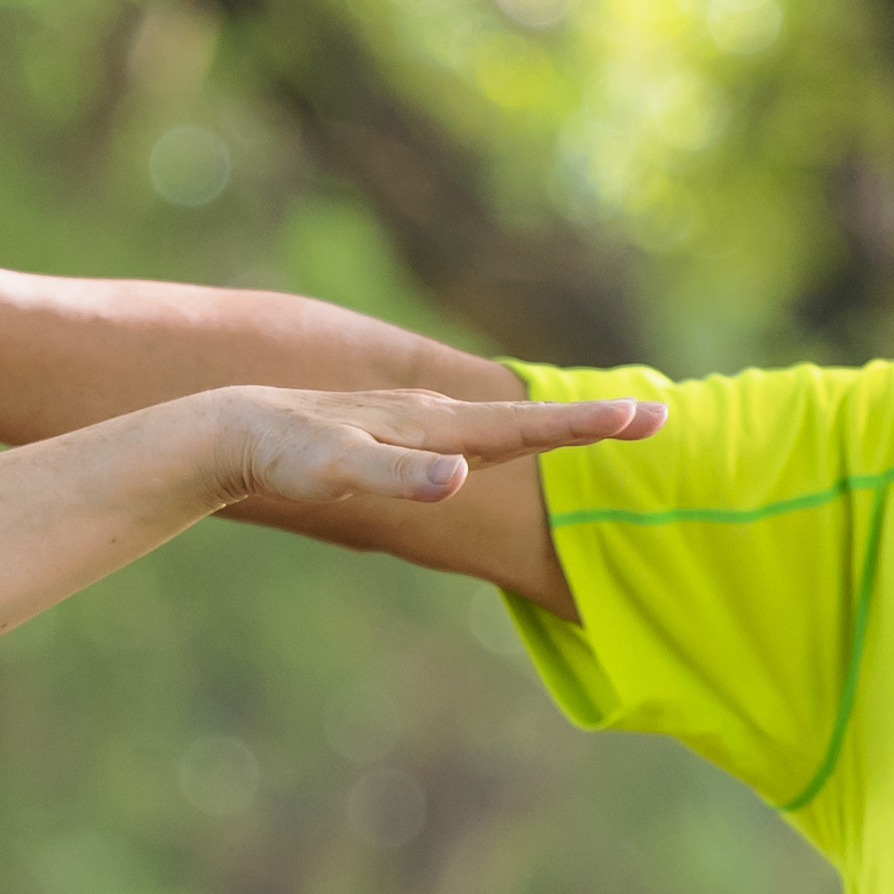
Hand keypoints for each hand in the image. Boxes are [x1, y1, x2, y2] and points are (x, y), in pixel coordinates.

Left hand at [201, 381, 658, 515]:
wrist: (234, 428)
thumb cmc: (285, 454)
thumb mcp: (339, 470)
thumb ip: (399, 477)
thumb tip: (461, 476)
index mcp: (436, 425)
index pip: (526, 426)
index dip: (587, 426)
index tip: (647, 416)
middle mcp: (435, 416)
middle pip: (526, 421)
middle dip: (591, 424)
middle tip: (658, 416)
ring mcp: (416, 423)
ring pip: (500, 424)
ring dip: (554, 429)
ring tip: (605, 427)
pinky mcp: (395, 433)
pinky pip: (467, 435)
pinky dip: (506, 438)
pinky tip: (505, 449)